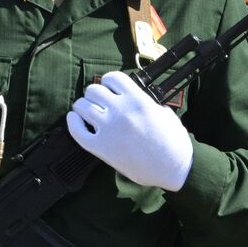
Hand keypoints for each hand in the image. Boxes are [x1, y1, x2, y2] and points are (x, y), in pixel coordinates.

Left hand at [66, 71, 192, 190]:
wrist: (174, 168)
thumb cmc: (174, 142)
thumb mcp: (165, 113)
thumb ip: (149, 103)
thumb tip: (140, 99)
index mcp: (138, 100)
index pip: (113, 77)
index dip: (109, 82)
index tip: (110, 89)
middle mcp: (121, 111)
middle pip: (93, 89)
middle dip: (94, 94)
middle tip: (98, 103)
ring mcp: (109, 129)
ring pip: (82, 106)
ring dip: (83, 107)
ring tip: (87, 112)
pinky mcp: (101, 148)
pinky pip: (77, 131)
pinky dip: (73, 122)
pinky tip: (75, 119)